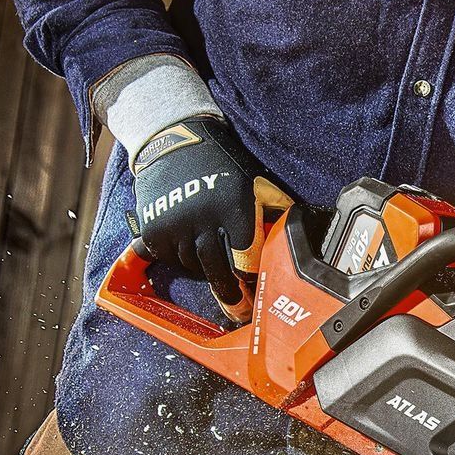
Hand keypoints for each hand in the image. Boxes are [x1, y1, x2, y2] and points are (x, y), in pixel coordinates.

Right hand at [130, 116, 289, 318]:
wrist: (173, 141)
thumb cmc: (223, 164)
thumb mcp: (256, 182)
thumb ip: (277, 209)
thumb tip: (300, 234)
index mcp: (234, 208)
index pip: (246, 259)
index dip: (252, 278)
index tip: (257, 290)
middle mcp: (203, 220)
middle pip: (219, 273)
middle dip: (232, 297)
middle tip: (240, 312)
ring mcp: (176, 226)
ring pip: (195, 267)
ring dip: (205, 268)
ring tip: (212, 259)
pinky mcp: (153, 231)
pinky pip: (171, 259)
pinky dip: (181, 257)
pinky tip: (189, 244)